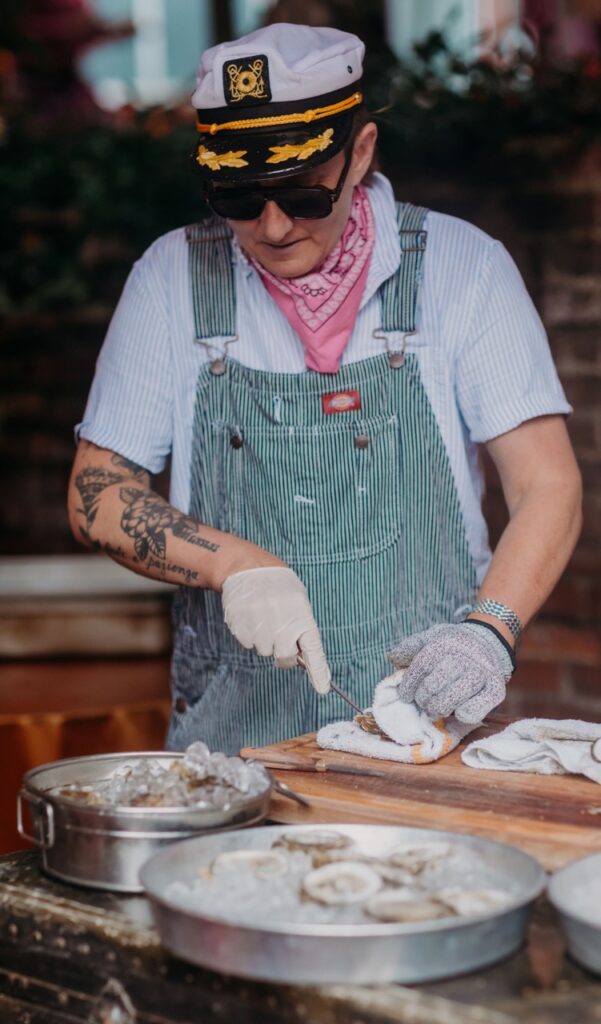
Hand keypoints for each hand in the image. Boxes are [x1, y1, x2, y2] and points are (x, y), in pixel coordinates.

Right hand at [221, 567, 330, 693]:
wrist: (247, 567)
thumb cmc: (278, 587)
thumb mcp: (297, 601)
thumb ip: (302, 628)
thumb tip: (303, 660)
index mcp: (301, 613)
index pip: (313, 649)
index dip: (319, 671)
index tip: (323, 689)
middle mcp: (282, 620)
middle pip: (285, 657)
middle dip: (284, 653)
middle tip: (280, 635)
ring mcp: (260, 623)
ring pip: (265, 651)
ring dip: (265, 640)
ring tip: (264, 618)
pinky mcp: (241, 625)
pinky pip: (248, 644)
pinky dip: (250, 635)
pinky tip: (251, 617)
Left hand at [388, 622, 513, 723]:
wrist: (489, 640)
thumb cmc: (454, 644)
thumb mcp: (432, 637)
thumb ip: (411, 646)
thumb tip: (393, 658)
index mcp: (446, 642)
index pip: (422, 665)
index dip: (409, 683)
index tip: (405, 695)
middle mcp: (466, 656)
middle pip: (436, 684)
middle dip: (423, 698)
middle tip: (422, 702)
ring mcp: (483, 673)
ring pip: (454, 698)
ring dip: (440, 708)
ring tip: (436, 708)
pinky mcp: (496, 689)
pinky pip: (475, 710)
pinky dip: (463, 714)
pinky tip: (458, 710)